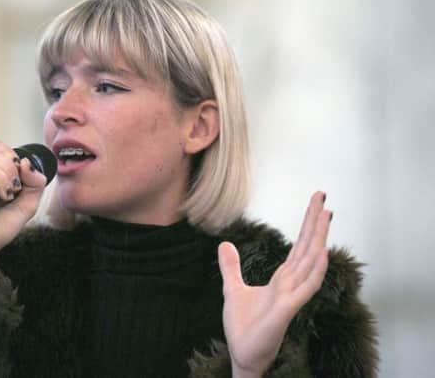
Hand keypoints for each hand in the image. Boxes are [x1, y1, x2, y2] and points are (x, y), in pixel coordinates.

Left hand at [217, 191, 331, 376]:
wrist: (242, 353)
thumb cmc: (244, 326)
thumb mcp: (233, 289)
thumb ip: (231, 267)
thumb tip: (224, 244)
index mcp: (281, 278)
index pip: (298, 246)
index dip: (307, 225)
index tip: (316, 204)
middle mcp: (291, 284)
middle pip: (307, 247)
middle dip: (315, 223)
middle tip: (323, 196)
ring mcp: (292, 296)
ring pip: (310, 262)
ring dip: (319, 239)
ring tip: (326, 215)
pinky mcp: (287, 309)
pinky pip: (305, 287)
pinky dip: (314, 270)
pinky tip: (321, 252)